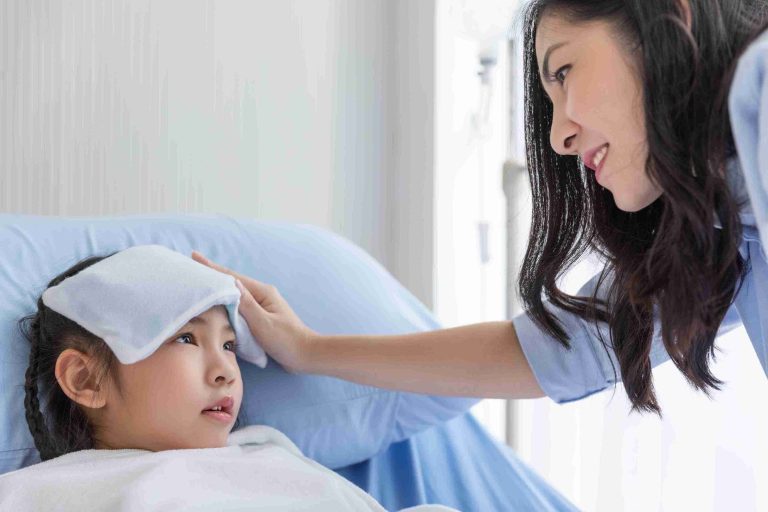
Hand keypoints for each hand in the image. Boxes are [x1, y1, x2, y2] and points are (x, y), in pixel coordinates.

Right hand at [191, 251, 315, 372]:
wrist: (305, 355)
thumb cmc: (286, 340)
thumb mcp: (263, 323)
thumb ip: (247, 304)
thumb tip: (231, 283)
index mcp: (263, 292)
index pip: (232, 277)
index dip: (212, 267)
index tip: (194, 256)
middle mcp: (262, 295)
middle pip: (232, 282)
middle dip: (212, 275)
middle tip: (191, 267)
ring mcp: (261, 306)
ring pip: (235, 294)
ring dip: (218, 288)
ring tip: (199, 282)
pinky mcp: (260, 317)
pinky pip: (238, 306)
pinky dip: (226, 302)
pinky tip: (217, 303)